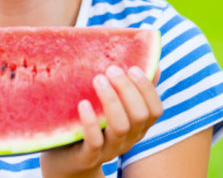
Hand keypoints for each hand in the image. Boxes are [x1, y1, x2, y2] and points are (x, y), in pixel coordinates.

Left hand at [40, 65, 162, 177]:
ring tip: (98, 79)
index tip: (132, 68)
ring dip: (111, 100)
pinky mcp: (88, 156)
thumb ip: (130, 89)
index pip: (155, 110)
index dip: (147, 89)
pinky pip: (95, 141)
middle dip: (127, 89)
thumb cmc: (91, 124)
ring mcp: (109, 149)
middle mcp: (128, 139)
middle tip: (111, 69)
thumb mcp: (111, 107)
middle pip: (139, 115)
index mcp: (137, 126)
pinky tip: (83, 104)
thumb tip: (154, 63)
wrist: (67, 159)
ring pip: (120, 127)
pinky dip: (91, 121)